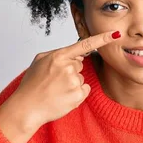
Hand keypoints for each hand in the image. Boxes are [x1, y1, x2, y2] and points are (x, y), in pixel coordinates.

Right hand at [5, 30, 120, 129]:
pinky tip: (63, 97)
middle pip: (79, 64)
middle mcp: (68, 67)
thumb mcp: (39, 61)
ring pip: (81, 77)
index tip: (116, 34)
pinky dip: (76, 94)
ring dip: (72, 83)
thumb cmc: (31, 85)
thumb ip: (58, 53)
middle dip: (70, 70)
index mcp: (59, 56)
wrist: (26, 108)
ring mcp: (74, 82)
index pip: (85, 44)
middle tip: (54, 80)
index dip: (102, 38)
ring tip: (56, 90)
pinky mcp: (78, 95)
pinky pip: (84, 90)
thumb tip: (74, 53)